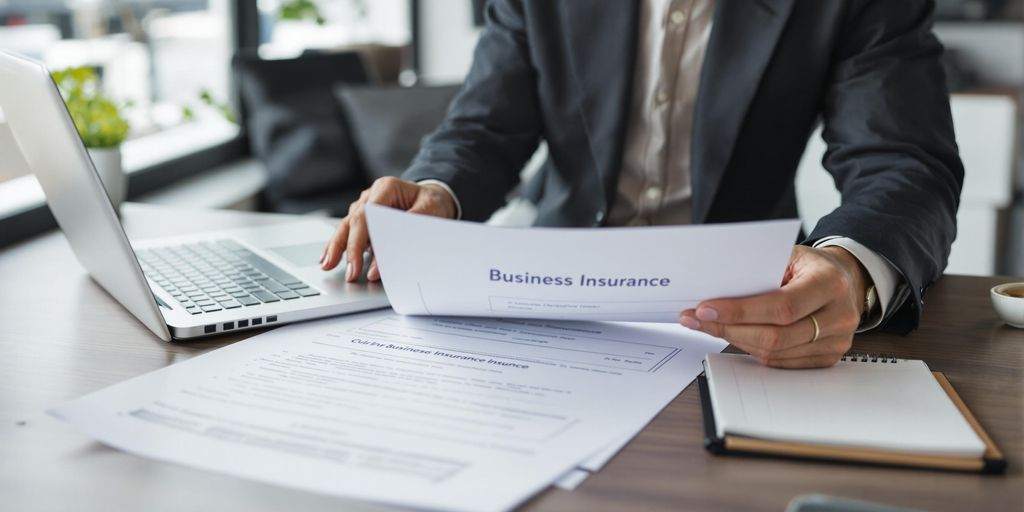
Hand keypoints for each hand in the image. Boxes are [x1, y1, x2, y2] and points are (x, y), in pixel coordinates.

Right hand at [320, 177, 456, 281]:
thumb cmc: (433, 204)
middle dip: (347, 250)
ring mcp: (365, 205)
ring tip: (327, 265)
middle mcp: (371, 195)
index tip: (359, 264)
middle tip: (349, 273)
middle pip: (352, 222)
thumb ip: (408, 231)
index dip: (360, 242)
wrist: (435, 197)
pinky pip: (349, 231)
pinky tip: (329, 257)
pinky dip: (340, 245)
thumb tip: (384, 261)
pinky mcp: (365, 218)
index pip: (366, 216)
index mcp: (386, 188)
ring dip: (336, 247)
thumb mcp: (430, 212)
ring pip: (346, 226)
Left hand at [679, 245, 869, 368]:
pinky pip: (782, 362)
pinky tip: (735, 336)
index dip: (740, 311)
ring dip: (735, 341)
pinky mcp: (828, 357)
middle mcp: (839, 315)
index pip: (781, 306)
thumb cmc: (809, 266)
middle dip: (729, 329)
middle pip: (776, 336)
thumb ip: (758, 269)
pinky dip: (753, 350)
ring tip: (709, 326)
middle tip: (697, 320)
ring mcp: (837, 341)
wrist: (845, 279)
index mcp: (829, 283)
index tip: (705, 309)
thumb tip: (713, 288)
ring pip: (775, 353)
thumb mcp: (788, 255)